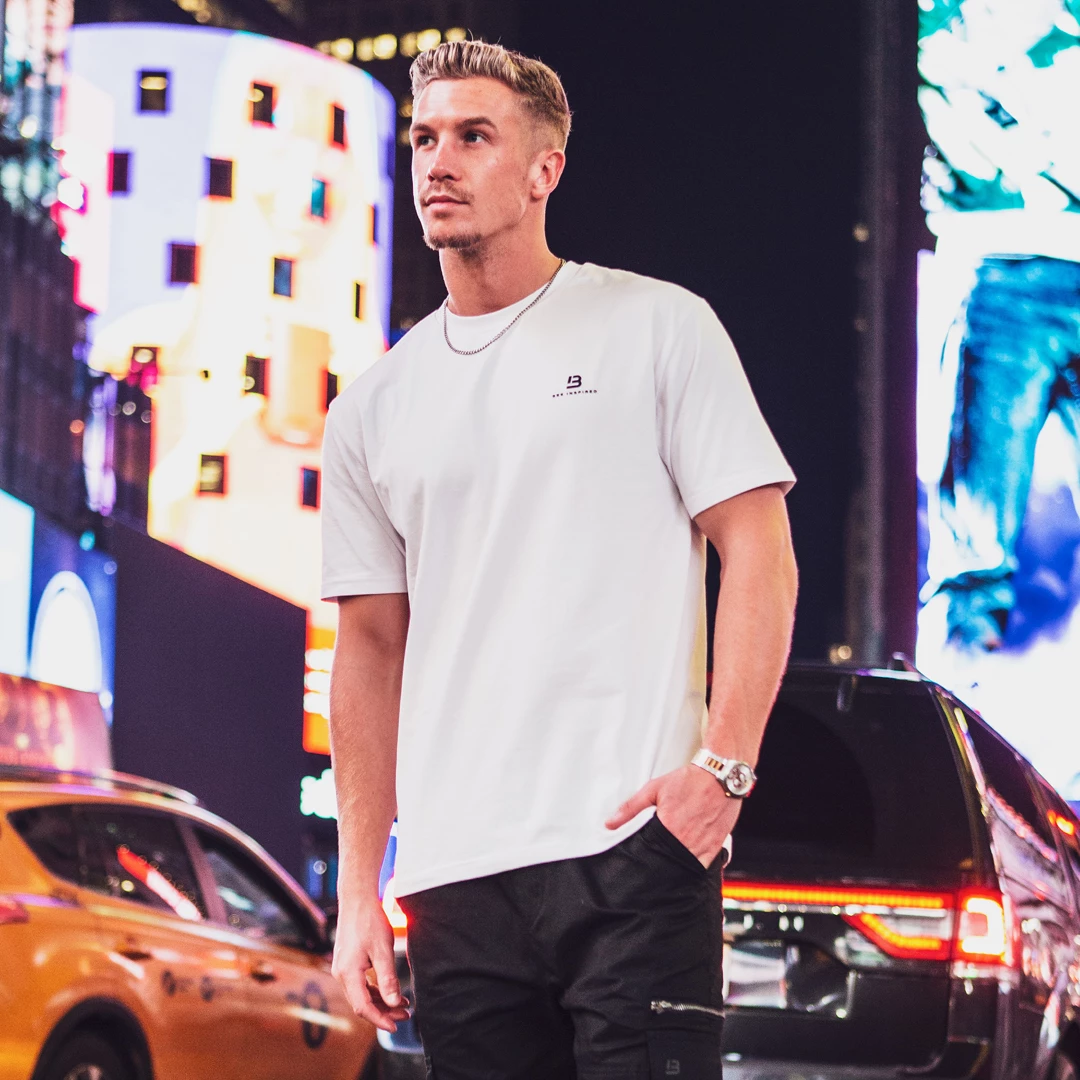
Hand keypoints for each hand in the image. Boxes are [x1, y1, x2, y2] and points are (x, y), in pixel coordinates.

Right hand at [331, 899, 410, 1031]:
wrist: (357, 899)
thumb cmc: (370, 921)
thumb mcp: (383, 950)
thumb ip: (388, 978)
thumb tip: (394, 1003)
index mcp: (348, 973)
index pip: (362, 1007)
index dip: (379, 1019)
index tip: (396, 1026)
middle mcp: (341, 974)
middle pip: (361, 1003)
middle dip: (384, 1012)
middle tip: (406, 1014)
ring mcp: (343, 968)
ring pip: (361, 994)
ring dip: (381, 1001)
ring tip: (403, 1004)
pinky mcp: (348, 962)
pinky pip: (361, 984)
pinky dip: (375, 990)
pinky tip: (391, 990)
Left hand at [605, 764, 741, 867]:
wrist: (720, 774)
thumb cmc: (688, 780)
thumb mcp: (654, 789)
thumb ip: (631, 807)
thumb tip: (609, 823)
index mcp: (669, 827)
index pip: (652, 855)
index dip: (647, 862)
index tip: (641, 868)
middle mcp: (687, 839)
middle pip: (670, 864)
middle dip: (662, 868)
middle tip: (656, 868)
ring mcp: (704, 844)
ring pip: (688, 867)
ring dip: (679, 869)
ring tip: (671, 869)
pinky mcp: (717, 844)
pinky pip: (706, 864)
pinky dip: (698, 867)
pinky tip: (690, 865)